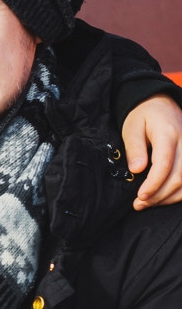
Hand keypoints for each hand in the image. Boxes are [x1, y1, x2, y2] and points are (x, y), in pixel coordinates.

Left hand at [123, 95, 181, 209]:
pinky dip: (179, 192)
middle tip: (139, 204)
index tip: (140, 196)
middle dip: (159, 195)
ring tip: (148, 202)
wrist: (162, 104)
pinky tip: (164, 197)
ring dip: (169, 197)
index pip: (165, 164)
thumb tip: (137, 170)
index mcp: (168, 133)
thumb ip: (134, 149)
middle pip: (179, 176)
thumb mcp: (132, 127)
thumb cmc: (143, 116)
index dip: (153, 184)